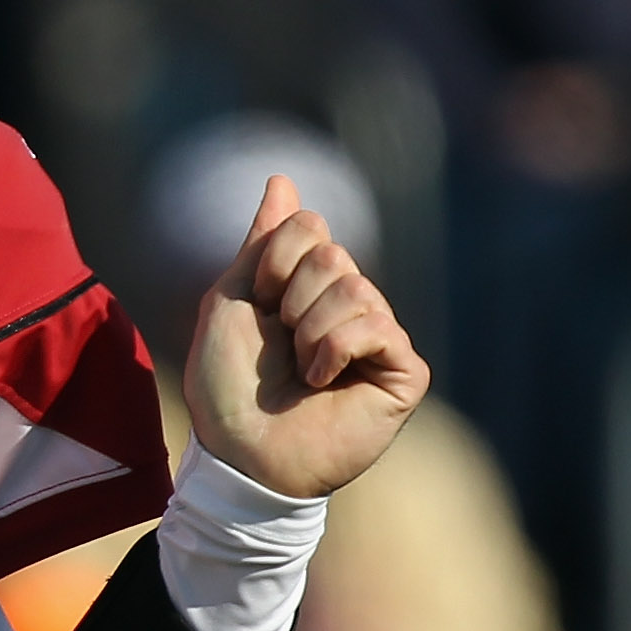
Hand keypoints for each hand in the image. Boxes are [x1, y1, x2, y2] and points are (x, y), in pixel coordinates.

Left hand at [182, 175, 429, 499]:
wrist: (240, 452)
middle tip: (282, 346)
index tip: (256, 306)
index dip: (273, 262)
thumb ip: (261, 241)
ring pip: (357, 289)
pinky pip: (378, 327)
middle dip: (291, 300)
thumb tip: (282, 178)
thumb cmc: (227, 385)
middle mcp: (349, 305)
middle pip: (334, 256)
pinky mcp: (403, 372)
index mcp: (309, 284)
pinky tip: (323, 381)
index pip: (310, 226)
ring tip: (302, 372)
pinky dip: (337, 349)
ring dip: (311, 332)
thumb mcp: (231, 300)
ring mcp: (379, 338)